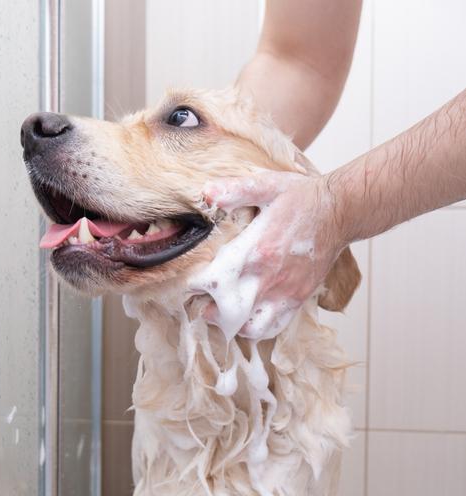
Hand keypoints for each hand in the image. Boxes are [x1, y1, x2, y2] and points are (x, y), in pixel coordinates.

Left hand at [192, 170, 347, 339]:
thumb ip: (234, 190)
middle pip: (228, 313)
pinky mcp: (298, 299)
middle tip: (201, 301)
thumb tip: (207, 193)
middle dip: (209, 310)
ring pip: (250, 328)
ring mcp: (285, 292)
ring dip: (231, 324)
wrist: (340, 210)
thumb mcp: (265, 185)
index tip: (192, 279)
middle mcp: (269, 277)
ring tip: (223, 311)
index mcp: (256, 250)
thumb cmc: (302, 198)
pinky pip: (273, 328)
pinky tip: (247, 315)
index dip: (196, 284)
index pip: (215, 281)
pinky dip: (256, 328)